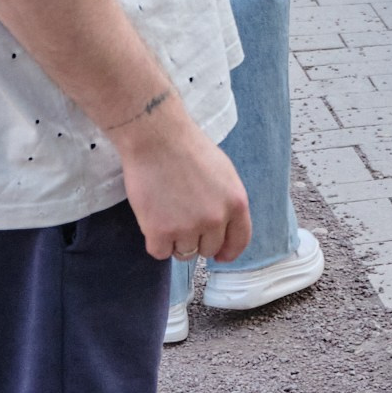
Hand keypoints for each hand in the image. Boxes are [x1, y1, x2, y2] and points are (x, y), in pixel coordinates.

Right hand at [120, 108, 250, 265]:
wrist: (157, 137)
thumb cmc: (187, 148)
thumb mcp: (223, 172)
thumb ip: (226, 201)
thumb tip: (222, 226)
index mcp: (236, 202)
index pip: (239, 240)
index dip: (229, 251)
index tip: (220, 255)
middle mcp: (216, 219)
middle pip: (208, 249)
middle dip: (196, 240)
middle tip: (181, 219)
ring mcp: (188, 227)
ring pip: (184, 254)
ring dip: (175, 240)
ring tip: (165, 213)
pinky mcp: (161, 232)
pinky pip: (160, 252)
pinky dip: (155, 241)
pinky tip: (152, 220)